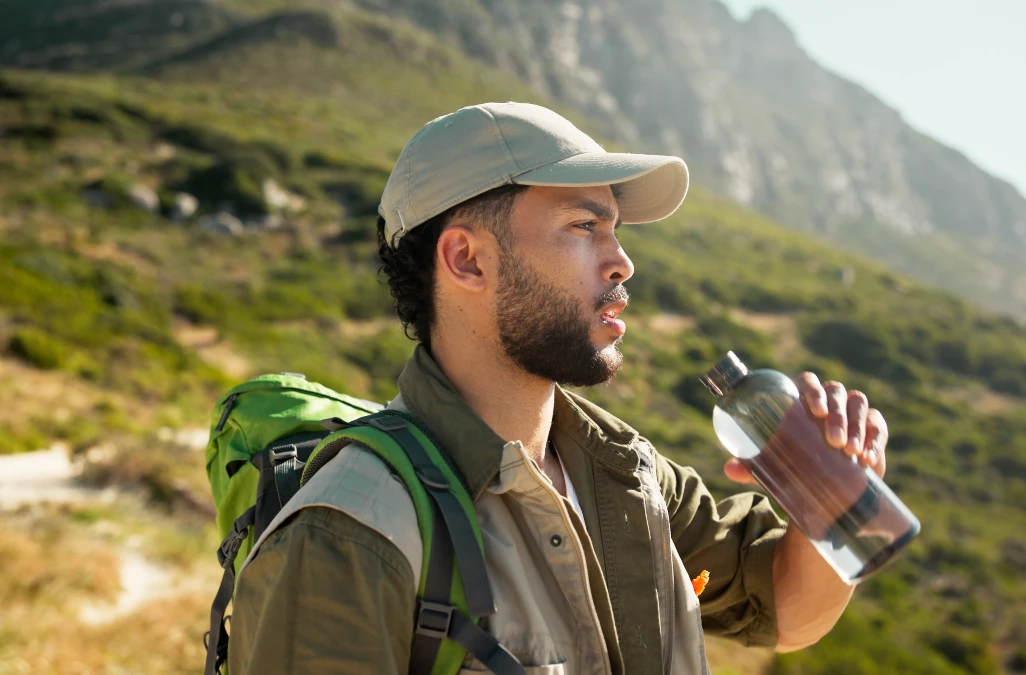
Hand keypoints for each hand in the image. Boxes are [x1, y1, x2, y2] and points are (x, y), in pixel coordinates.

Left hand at [724, 373, 887, 483]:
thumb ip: (752, 466)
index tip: (817, 411)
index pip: (808, 382)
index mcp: (800, 399)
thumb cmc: (791, 464)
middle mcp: (827, 399)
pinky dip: (875, 439)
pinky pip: (877, 424)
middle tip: (833, 441)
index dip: (813, 390)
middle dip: (838, 414)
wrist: (823, 485)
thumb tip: (730, 469)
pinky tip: (868, 457)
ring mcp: (851, 412)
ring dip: (856, 425)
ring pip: (858, 404)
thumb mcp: (771, 465)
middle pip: (836, 391)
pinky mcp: (871, 428)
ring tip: (850, 451)